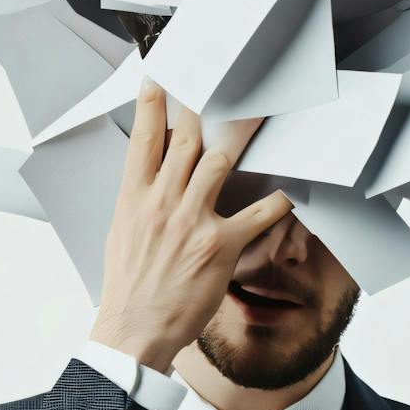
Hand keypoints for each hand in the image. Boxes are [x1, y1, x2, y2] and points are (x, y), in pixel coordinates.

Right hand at [90, 77, 293, 373]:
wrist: (133, 329)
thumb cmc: (128, 284)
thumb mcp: (121, 232)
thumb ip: (139, 200)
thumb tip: (153, 177)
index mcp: (134, 198)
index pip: (144, 140)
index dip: (153, 105)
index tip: (161, 81)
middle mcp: (162, 203)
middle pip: (188, 141)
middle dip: (203, 111)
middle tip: (217, 90)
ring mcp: (192, 222)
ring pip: (219, 163)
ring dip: (238, 144)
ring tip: (252, 125)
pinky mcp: (220, 246)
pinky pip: (257, 213)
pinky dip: (276, 201)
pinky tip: (288, 191)